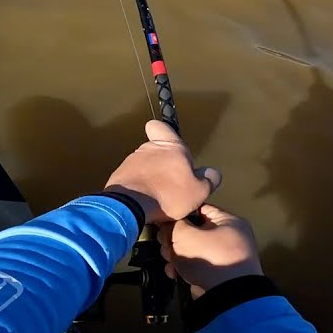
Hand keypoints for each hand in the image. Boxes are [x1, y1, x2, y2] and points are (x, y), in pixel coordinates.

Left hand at [103, 119, 220, 222]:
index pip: (161, 126)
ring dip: (151, 176)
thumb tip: (213, 173)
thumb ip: (208, 180)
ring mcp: (131, 160)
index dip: (165, 133)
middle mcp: (148, 148)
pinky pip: (132, 177)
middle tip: (172, 183)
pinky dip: (139, 186)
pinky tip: (145, 201)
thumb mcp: (198, 192)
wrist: (130, 206)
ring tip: (158, 196)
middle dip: (163, 163)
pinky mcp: (119, 175)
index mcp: (170, 147)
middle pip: (156, 150)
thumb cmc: (168, 195)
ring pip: (144, 164)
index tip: (172, 148)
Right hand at [161, 204, 263, 297]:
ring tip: (169, 261)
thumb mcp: (184, 235)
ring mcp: (226, 257)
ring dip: (177, 255)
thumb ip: (172, 225)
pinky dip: (185, 268)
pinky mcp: (219, 274)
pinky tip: (174, 273)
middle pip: (194, 231)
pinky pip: (198, 265)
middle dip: (175, 239)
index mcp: (229, 221)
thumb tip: (167, 226)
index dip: (178, 215)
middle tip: (165, 246)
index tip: (162, 223)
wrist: (227, 296)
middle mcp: (230, 237)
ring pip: (194, 250)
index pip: (199, 209)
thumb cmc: (208, 257)